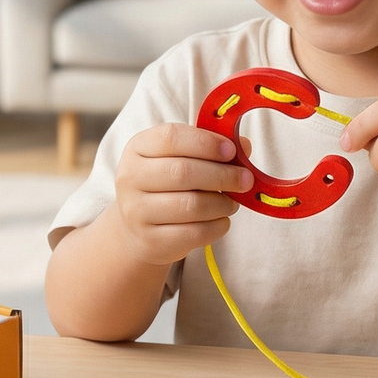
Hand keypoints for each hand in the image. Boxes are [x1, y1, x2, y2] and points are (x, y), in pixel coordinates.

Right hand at [112, 123, 253, 265]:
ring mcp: (137, 211)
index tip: (232, 151)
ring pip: (191, 205)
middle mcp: (131, 177)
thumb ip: (210, 148)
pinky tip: (222, 220)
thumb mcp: (179, 157)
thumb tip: (244, 146)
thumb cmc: (166, 184)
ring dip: (222, 203)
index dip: (206, 143)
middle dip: (222, 175)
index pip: (171, 137)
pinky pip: (194, 233)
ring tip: (232, 202)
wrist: (138, 227)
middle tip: (246, 179)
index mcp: (138, 148)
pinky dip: (217, 226)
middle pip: (183, 172)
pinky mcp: (151, 240)